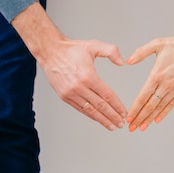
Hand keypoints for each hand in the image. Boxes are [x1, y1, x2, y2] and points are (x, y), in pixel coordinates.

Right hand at [11, 3, 126, 130]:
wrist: (50, 51)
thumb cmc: (71, 49)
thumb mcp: (94, 45)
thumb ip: (111, 51)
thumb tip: (122, 62)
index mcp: (88, 76)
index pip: (107, 95)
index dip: (117, 106)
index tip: (124, 113)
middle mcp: (79, 87)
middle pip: (100, 106)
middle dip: (112, 116)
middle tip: (121, 124)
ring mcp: (71, 93)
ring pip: (90, 110)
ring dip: (102, 120)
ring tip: (112, 126)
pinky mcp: (64, 96)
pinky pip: (80, 108)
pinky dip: (90, 115)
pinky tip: (97, 119)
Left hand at [126, 34, 173, 131]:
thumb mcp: (157, 44)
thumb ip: (141, 52)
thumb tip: (128, 61)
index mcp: (157, 74)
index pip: (143, 96)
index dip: (135, 109)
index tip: (129, 117)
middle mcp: (165, 84)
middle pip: (150, 106)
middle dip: (139, 118)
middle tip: (132, 128)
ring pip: (160, 108)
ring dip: (150, 119)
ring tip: (142, 127)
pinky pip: (171, 105)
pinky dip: (163, 114)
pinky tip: (156, 120)